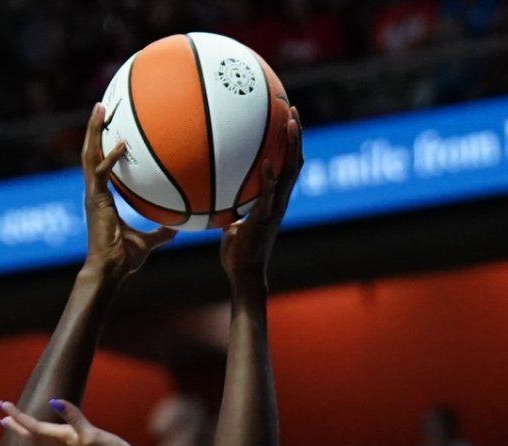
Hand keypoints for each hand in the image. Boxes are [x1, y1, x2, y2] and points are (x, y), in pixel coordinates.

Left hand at [0, 399, 159, 445]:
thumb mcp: (93, 435)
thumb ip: (74, 419)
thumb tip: (53, 401)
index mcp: (64, 439)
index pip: (34, 426)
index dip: (18, 416)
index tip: (3, 405)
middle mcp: (66, 443)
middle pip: (34, 434)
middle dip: (18, 425)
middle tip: (3, 414)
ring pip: (45, 438)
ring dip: (31, 430)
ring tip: (21, 423)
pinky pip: (59, 439)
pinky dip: (51, 432)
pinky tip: (56, 430)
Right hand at [82, 103, 176, 280]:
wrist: (110, 270)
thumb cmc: (125, 259)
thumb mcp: (149, 242)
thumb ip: (161, 233)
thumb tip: (178, 229)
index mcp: (102, 198)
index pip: (99, 165)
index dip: (102, 145)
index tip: (109, 127)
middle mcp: (94, 192)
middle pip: (90, 153)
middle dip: (95, 129)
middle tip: (102, 105)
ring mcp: (92, 194)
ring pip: (89, 155)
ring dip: (94, 131)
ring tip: (100, 108)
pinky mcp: (95, 199)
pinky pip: (101, 172)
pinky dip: (110, 157)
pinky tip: (123, 144)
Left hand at [220, 107, 303, 296]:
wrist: (243, 274)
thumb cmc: (236, 253)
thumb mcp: (230, 224)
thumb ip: (228, 208)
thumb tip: (211, 194)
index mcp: (275, 200)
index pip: (287, 165)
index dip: (289, 144)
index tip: (286, 120)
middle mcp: (280, 200)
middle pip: (295, 160)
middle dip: (295, 135)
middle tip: (292, 109)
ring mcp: (276, 208)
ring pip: (291, 171)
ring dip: (292, 145)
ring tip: (290, 121)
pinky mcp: (265, 218)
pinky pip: (270, 194)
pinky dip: (269, 176)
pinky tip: (266, 161)